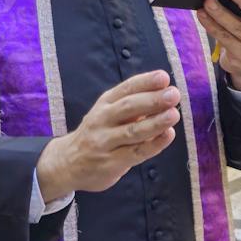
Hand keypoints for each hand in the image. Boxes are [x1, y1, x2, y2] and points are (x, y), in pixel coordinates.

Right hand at [36, 71, 180, 198]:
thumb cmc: (99, 133)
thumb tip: (166, 92)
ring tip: (174, 114)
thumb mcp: (109, 113)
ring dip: (155, 122)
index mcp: (105, 103)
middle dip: (152, 100)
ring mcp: (105, 141)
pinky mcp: (111, 162)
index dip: (145, 82)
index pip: (126, 89)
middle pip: (128, 107)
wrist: (67, 163)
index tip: (164, 77)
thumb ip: (135, 106)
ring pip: (132, 131)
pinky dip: (154, 144)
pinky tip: (168, 135)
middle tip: (173, 94)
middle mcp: (102, 119)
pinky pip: (136, 153)